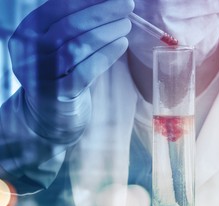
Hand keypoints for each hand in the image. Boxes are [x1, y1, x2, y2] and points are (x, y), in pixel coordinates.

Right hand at [8, 0, 133, 143]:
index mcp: (26, 34)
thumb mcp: (56, 47)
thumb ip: (70, 26)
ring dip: (106, 33)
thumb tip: (103, 3)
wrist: (49, 115)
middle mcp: (29, 53)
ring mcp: (42, 75)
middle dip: (101, 12)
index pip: (55, 9)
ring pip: (77, 47)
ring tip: (126, 25)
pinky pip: (86, 70)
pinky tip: (122, 44)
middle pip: (68, 26)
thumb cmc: (59, 75)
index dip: (85, 0)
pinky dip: (106, 54)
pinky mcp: (60, 94)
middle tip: (126, 5)